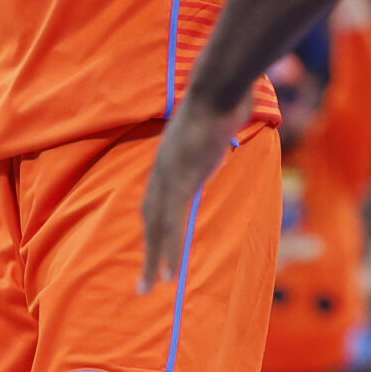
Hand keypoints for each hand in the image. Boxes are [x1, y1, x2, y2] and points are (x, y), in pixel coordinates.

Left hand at [140, 95, 251, 292]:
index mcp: (169, 160)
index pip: (155, 201)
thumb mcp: (215, 122)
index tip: (153, 252)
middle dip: (149, 253)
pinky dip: (170, 248)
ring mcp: (171, 176)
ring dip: (155, 259)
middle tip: (144, 286)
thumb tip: (226, 126)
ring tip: (153, 287)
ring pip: (158, 227)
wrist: (218, 84)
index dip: (154, 229)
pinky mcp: (183, 180)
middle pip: (150, 219)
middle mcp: (163, 170)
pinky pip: (174, 221)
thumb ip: (214, 135)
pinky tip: (171, 271)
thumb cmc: (222, 96)